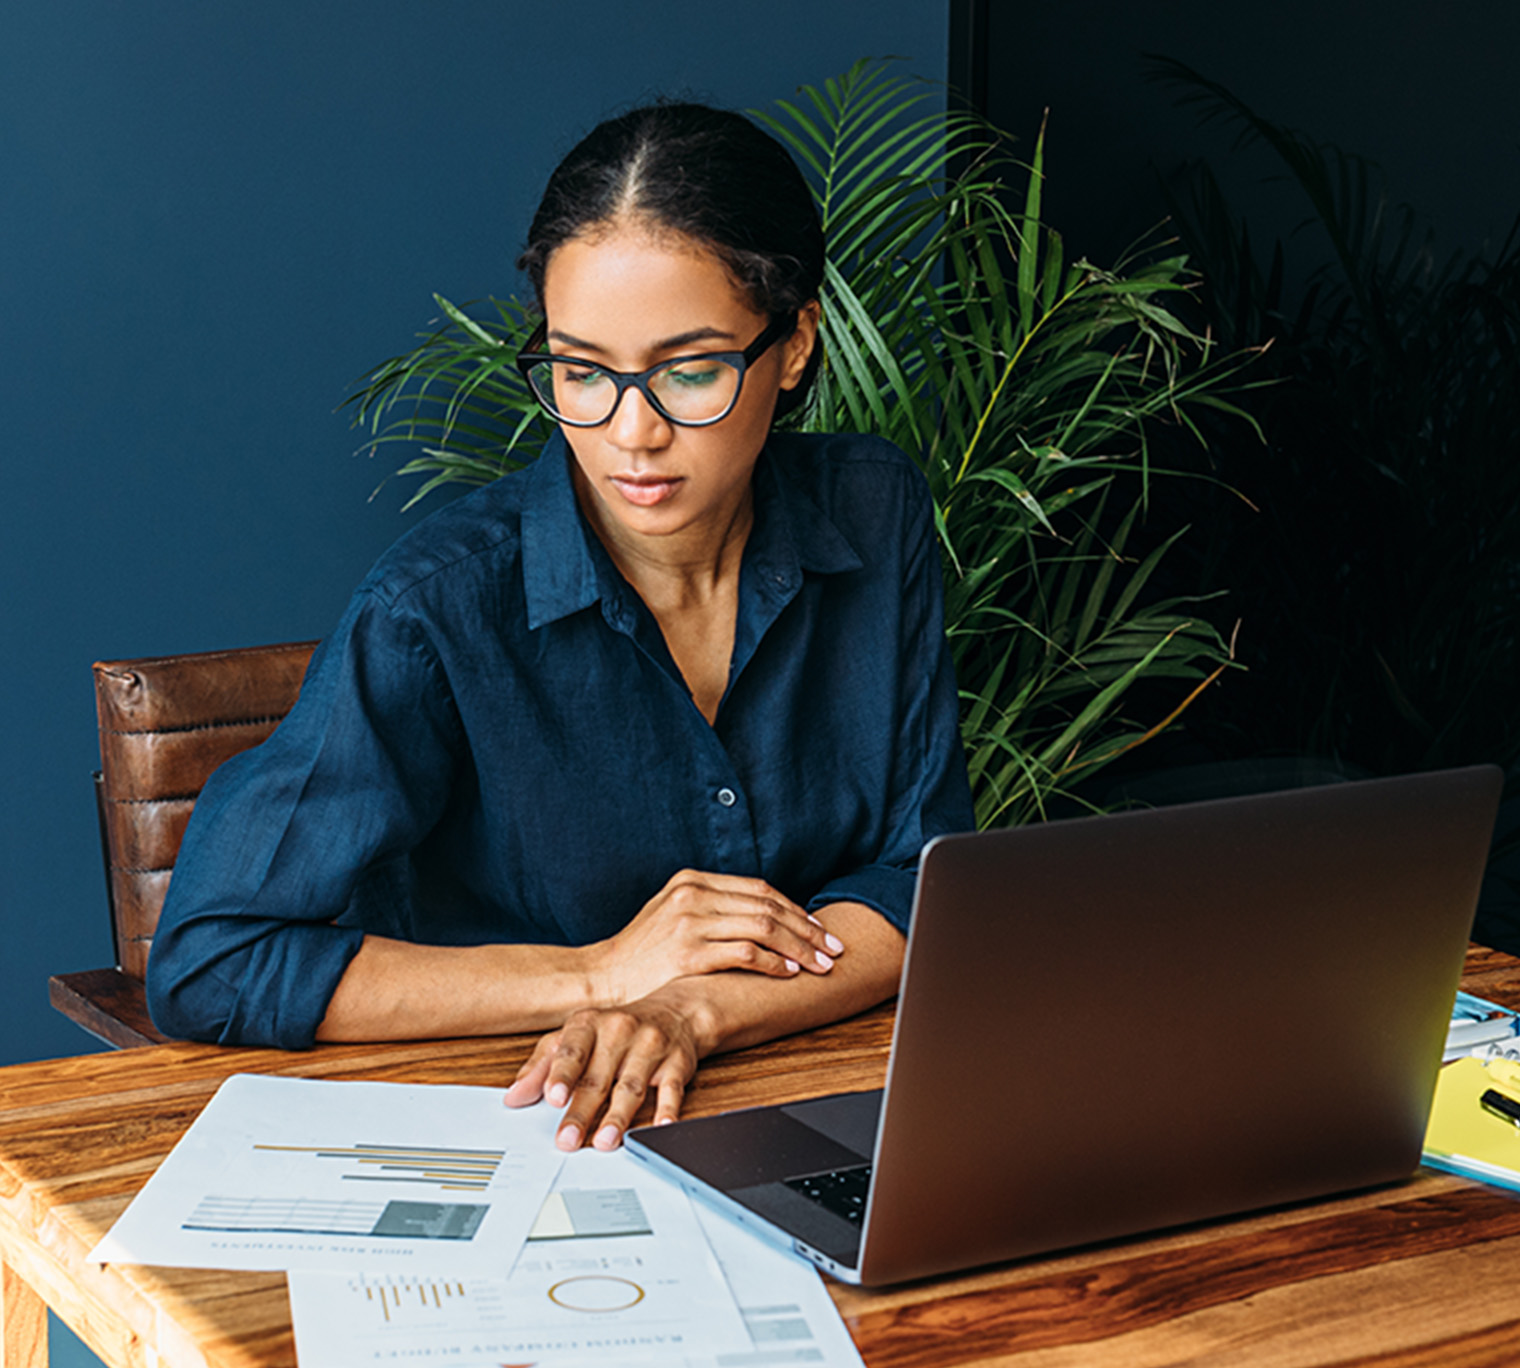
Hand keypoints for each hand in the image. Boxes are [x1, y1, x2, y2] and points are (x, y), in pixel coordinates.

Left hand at [503, 989, 704, 1149]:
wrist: (675, 1011)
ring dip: (618, 1117)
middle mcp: (620, 1031)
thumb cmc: (615, 1029)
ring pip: (632, 1086)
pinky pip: (672, 1089)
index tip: (552, 1098)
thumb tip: (513, 1097)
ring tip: (604, 1142)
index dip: (561, 1075)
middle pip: (598, 1077)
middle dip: (582, 1111)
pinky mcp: (677, 1064)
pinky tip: (659, 1128)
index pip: (572, 1051)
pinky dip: (666, 1110)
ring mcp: (651, 1046)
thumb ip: (542, 1066)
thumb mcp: (574, 1037)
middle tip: (567, 1139)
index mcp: (589, 1024)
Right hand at [585, 868, 844, 1005]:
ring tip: (820, 965)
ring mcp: (689, 922)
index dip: (795, 910)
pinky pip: (744, 952)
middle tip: (833, 949)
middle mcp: (693, 895)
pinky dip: (773, 962)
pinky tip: (789, 972)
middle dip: (807, 929)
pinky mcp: (687, 953)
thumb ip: (711, 908)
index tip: (819, 929)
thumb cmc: (641, 954)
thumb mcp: (672, 915)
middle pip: (768, 906)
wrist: (601, 978)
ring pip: (763, 927)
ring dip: (799, 948)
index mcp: (692, 880)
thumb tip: (762, 917)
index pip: (759, 890)